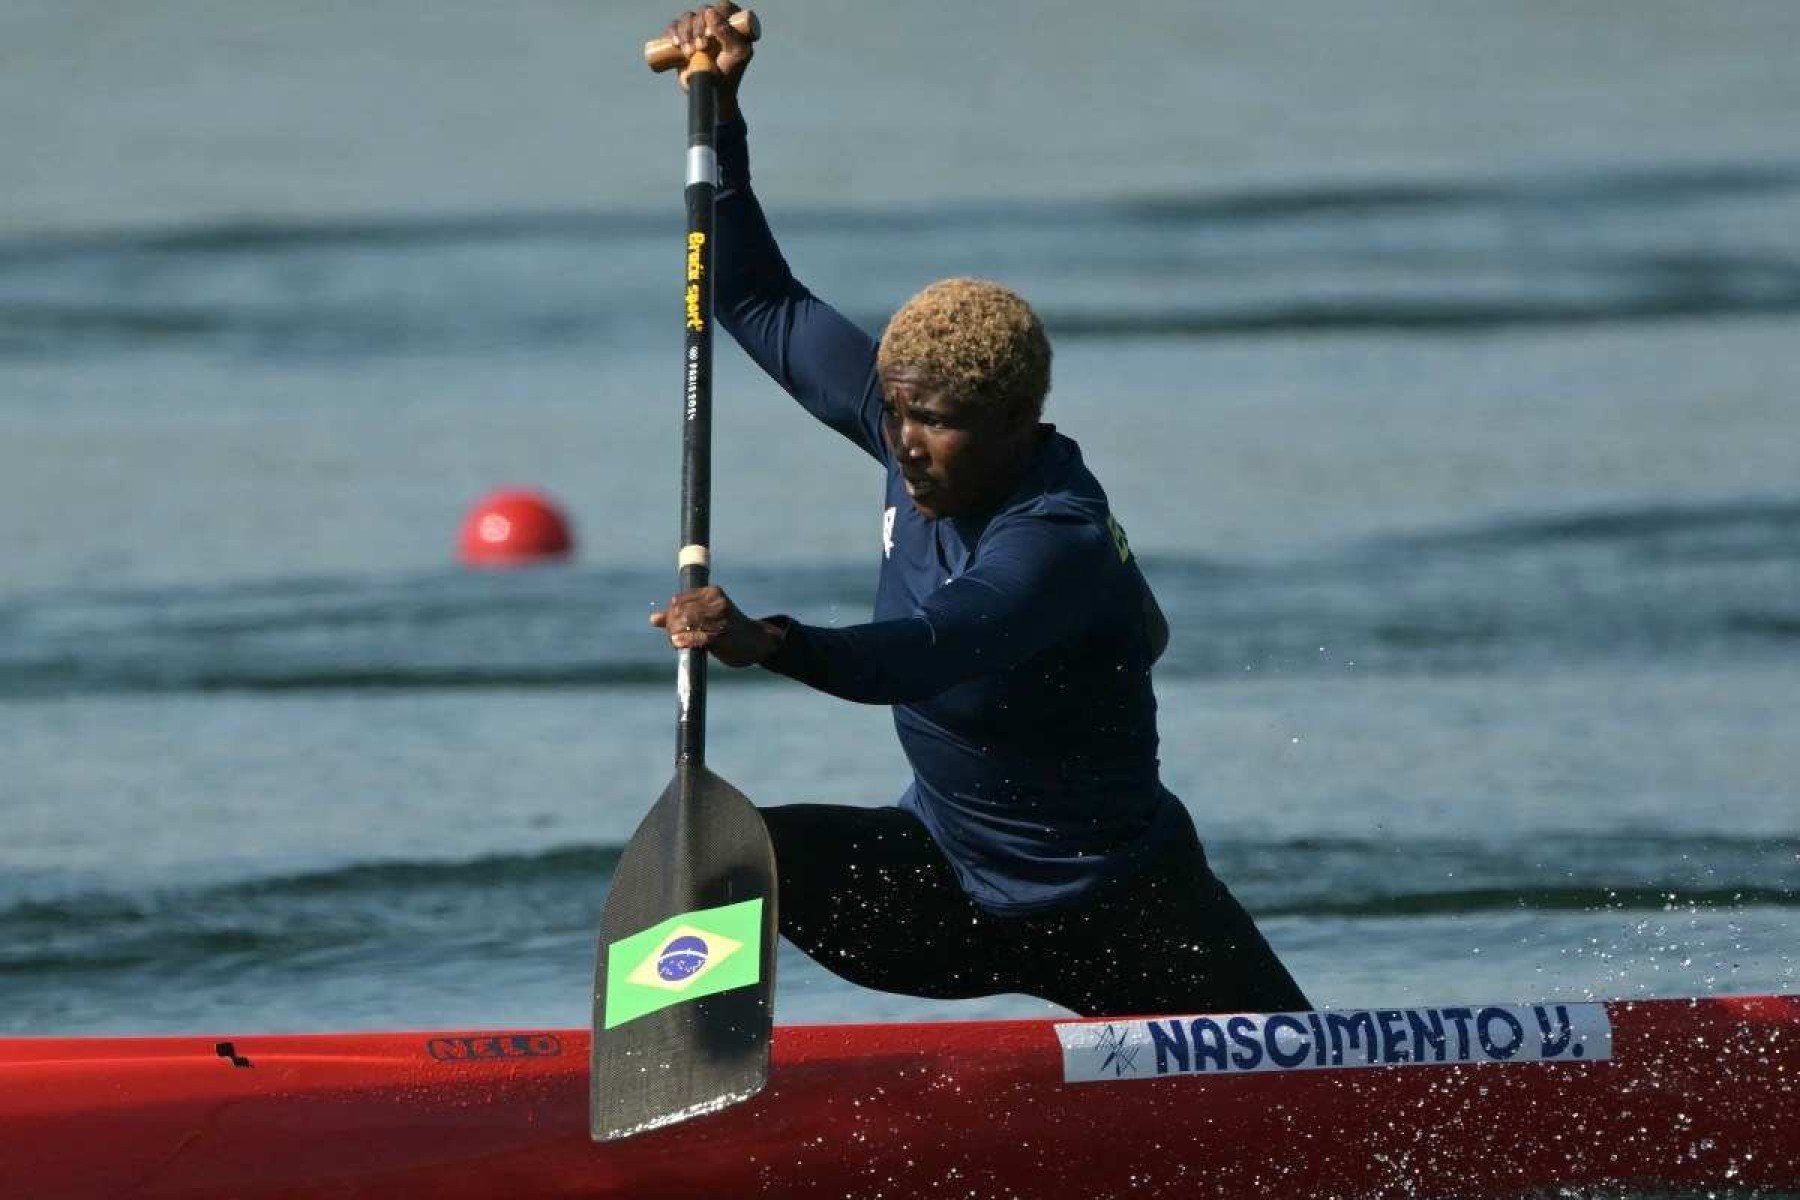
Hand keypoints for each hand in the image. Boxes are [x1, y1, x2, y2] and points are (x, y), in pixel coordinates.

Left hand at [651, 585, 780, 666]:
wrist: (756, 641)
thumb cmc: (729, 629)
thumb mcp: (706, 617)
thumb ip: (680, 616)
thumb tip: (653, 619)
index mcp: (712, 593)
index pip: (679, 600)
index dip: (670, 614)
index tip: (671, 627)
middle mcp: (716, 602)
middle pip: (681, 611)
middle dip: (671, 625)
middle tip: (672, 637)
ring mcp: (720, 617)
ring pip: (686, 621)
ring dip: (676, 633)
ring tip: (676, 642)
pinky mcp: (722, 634)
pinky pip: (697, 636)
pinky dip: (684, 639)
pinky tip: (678, 643)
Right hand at [661, 3, 753, 108]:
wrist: (713, 93)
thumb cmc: (729, 74)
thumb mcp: (736, 54)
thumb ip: (728, 33)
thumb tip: (710, 12)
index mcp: (732, 24)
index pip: (723, 7)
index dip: (715, 15)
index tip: (711, 34)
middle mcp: (715, 24)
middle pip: (703, 11)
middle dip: (699, 27)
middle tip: (701, 47)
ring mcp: (698, 30)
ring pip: (688, 17)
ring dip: (686, 32)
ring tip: (690, 52)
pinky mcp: (683, 38)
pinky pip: (673, 26)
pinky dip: (672, 32)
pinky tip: (675, 44)